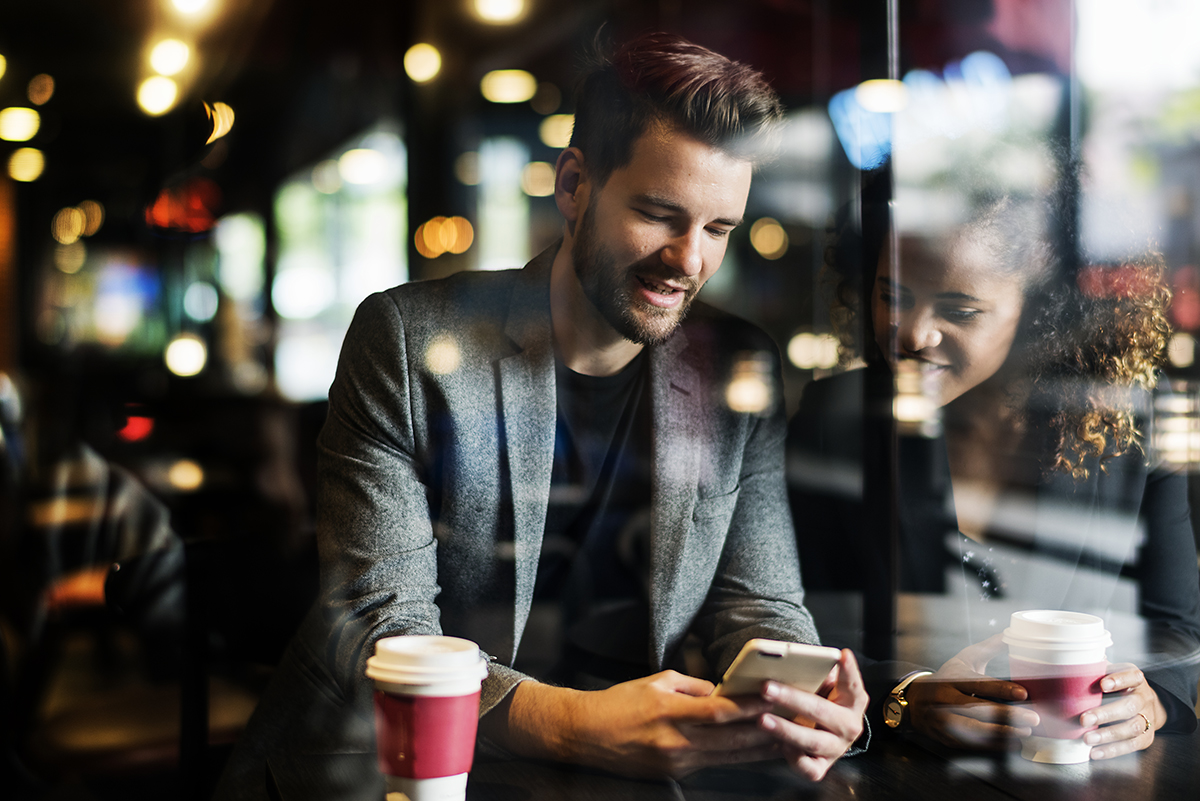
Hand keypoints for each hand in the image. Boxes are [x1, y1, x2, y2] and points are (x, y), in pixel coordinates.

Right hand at [495, 671, 781, 777]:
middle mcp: (677, 742)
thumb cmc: (619, 703)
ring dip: (762, 749)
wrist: (584, 736)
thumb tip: (723, 690)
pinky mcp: (676, 775)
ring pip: (730, 756)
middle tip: (797, 721)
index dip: (751, 704)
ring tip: (790, 740)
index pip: (721, 710)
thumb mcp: (656, 682)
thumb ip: (693, 687)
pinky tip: (759, 754)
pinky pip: (716, 765)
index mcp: (671, 713)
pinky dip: (740, 759)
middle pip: (733, 738)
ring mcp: (677, 762)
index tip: (777, 695)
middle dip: (768, 729)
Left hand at [756, 648, 868, 780]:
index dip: (848, 670)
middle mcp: (848, 726)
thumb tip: (800, 659)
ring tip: (763, 719)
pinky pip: (809, 768)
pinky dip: (794, 758)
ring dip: (785, 730)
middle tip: (767, 688)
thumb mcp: (825, 685)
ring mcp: (836, 748)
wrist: (826, 733)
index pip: (852, 683)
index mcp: (852, 701)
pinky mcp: (822, 766)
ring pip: (812, 741)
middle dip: (792, 699)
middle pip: (821, 711)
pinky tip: (780, 745)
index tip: (841, 655)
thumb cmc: (822, 702)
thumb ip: (818, 673)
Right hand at [906, 634, 1038, 749]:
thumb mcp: (962, 659)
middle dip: (1008, 715)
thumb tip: (1009, 632)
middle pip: (978, 709)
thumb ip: (987, 648)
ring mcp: (944, 720)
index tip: (1024, 693)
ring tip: (1025, 731)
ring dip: (1003, 732)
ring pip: (975, 729)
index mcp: (952, 678)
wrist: (914, 701)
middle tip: (1033, 718)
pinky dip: (993, 745)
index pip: (978, 683)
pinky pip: (971, 743)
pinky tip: (1012, 742)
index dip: (1001, 689)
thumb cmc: (946, 679)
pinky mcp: (947, 737)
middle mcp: (946, 699)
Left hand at [1082, 663, 1166, 759]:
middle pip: (1130, 706)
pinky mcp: (1146, 737)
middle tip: (1084, 720)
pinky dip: (1113, 750)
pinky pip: (1132, 745)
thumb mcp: (1109, 674)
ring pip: (1132, 728)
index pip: (1131, 676)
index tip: (1103, 685)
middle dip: (1106, 714)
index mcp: (1135, 679)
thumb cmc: (1118, 688)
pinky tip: (1096, 752)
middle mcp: (1144, 698)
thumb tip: (1066, 667)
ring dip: (1108, 735)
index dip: (1119, 680)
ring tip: (1087, 739)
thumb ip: (1094, 671)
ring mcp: (1148, 719)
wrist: (1146, 705)